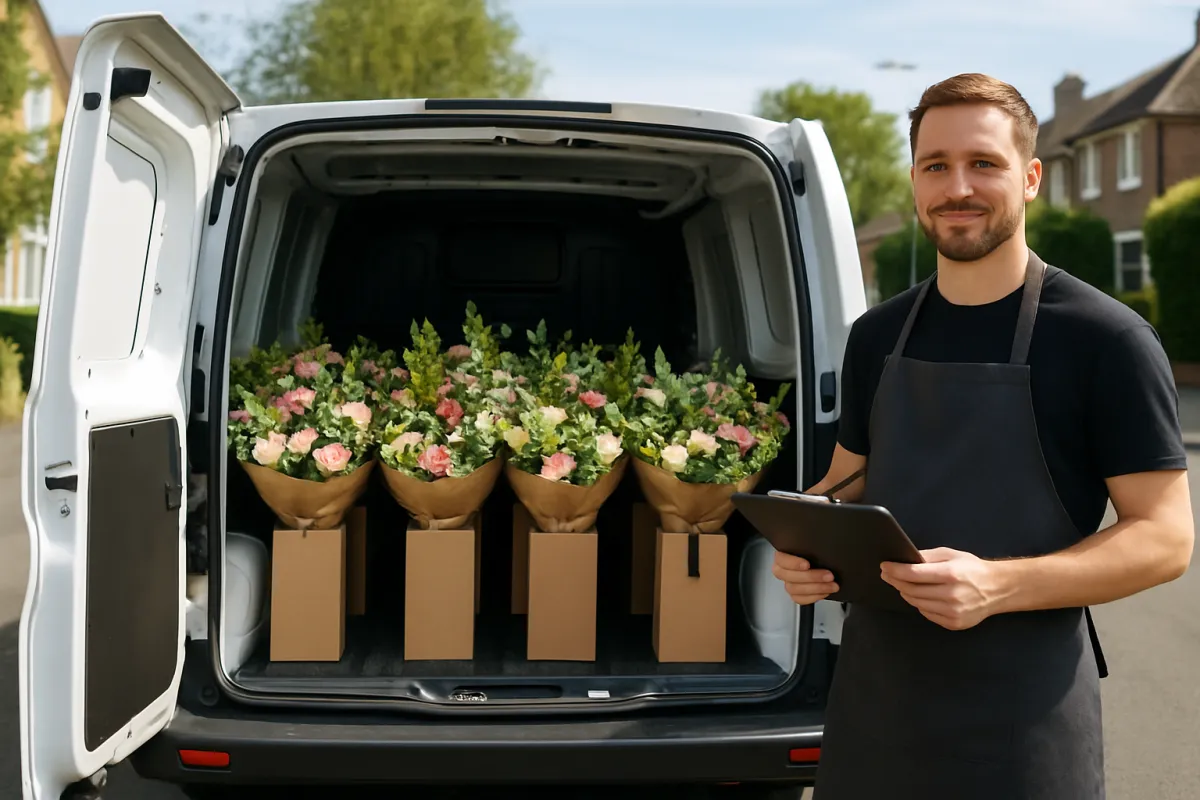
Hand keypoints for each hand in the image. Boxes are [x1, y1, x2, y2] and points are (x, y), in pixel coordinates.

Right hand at [772, 550, 837, 604]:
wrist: (823, 564)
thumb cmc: (816, 553)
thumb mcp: (813, 545)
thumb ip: (811, 545)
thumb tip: (821, 541)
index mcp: (783, 554)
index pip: (781, 559)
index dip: (793, 563)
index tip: (807, 564)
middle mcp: (782, 569)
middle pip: (789, 577)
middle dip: (811, 577)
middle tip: (828, 575)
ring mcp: (788, 583)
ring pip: (794, 589)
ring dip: (816, 588)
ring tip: (832, 585)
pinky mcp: (795, 594)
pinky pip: (800, 599)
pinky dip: (813, 597)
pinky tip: (825, 592)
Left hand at [880, 547, 1005, 629]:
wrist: (998, 589)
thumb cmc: (972, 569)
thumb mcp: (951, 555)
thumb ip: (927, 556)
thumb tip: (904, 558)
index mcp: (951, 574)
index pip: (913, 574)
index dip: (895, 570)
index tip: (884, 566)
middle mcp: (951, 595)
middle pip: (912, 590)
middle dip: (896, 581)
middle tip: (887, 574)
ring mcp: (953, 612)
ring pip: (917, 603)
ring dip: (905, 593)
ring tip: (901, 584)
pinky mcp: (954, 623)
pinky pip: (927, 614)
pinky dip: (919, 604)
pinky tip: (919, 596)